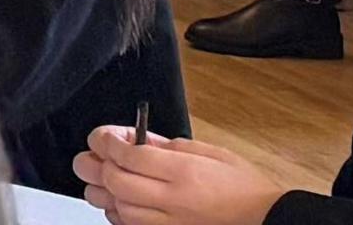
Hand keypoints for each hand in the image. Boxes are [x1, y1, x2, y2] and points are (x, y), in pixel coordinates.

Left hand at [76, 128, 282, 224]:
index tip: (101, 136)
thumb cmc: (241, 186)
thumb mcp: (209, 151)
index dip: (107, 142)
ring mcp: (169, 223)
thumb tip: (134, 138)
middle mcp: (173, 200)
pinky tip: (118, 201)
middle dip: (95, 166)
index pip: (130, 155)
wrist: (262, 218)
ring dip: (102, 191)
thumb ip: (166, 145)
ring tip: (100, 177)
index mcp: (184, 172)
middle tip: (90, 156)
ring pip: (117, 209)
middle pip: (117, 183)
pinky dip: (116, 213)